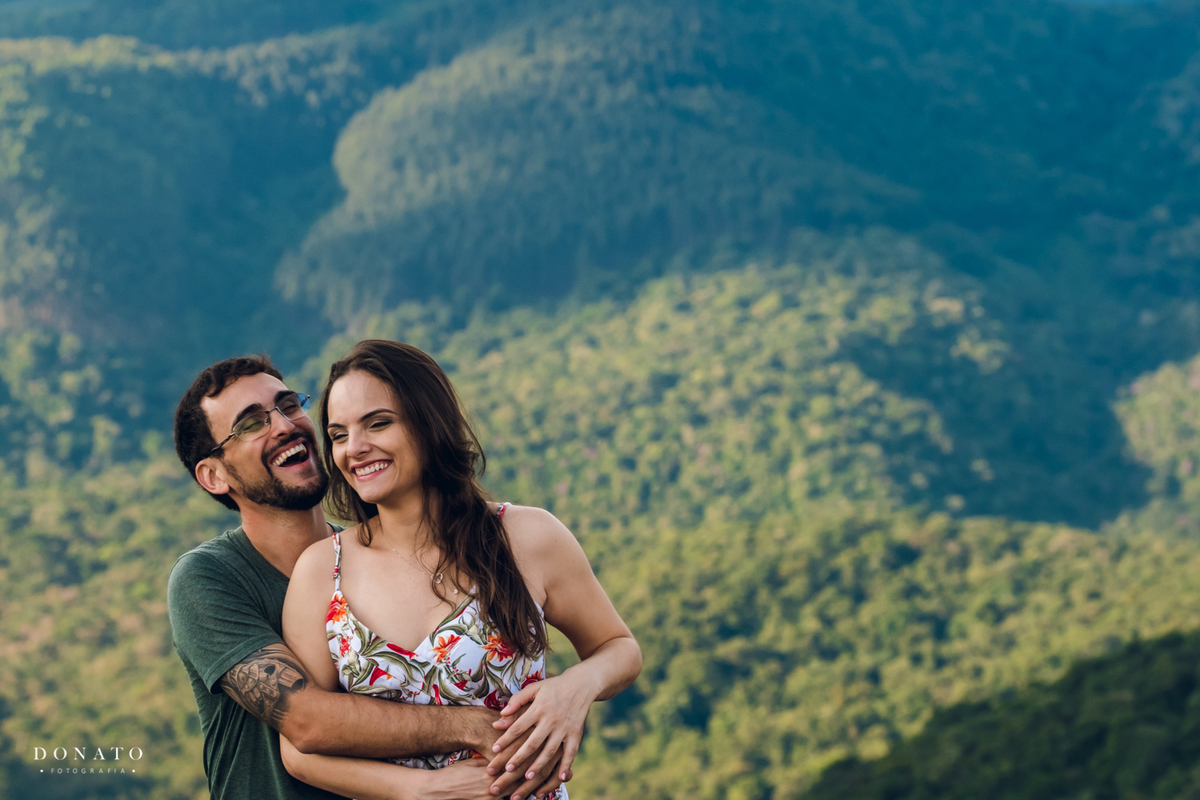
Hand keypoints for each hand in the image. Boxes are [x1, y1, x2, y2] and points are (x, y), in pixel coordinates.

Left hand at [488, 675, 594, 793]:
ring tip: (528, 777)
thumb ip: (517, 700)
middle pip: (532, 742)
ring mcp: (564, 728)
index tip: (494, 750)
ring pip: (550, 750)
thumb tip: (501, 714)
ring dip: (539, 765)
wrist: (581, 684)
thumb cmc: (553, 687)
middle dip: (519, 757)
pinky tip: (559, 777)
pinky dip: (566, 765)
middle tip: (507, 770)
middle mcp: (551, 719)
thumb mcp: (534, 688)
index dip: (505, 739)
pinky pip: (571, 752)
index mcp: (538, 708)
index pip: (518, 726)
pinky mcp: (576, 733)